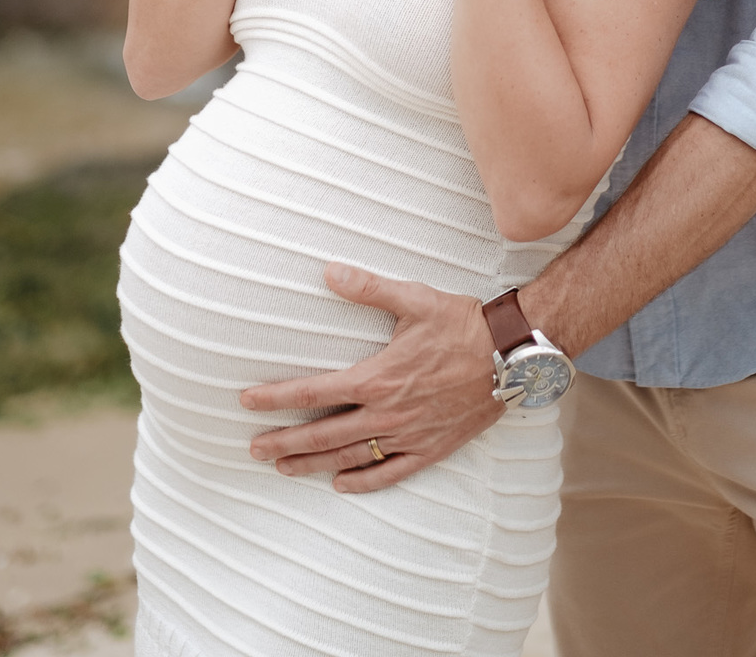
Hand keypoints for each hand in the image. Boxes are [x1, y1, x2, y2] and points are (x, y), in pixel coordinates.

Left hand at [240, 265, 500, 492]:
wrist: (509, 355)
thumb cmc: (460, 324)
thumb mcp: (413, 298)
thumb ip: (367, 287)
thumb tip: (328, 271)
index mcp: (376, 377)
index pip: (313, 393)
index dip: (276, 398)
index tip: (246, 402)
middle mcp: (387, 413)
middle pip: (322, 434)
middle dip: (283, 442)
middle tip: (253, 449)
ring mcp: (408, 435)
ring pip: (349, 458)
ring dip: (312, 465)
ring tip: (283, 468)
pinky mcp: (430, 448)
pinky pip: (390, 472)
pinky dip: (362, 482)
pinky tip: (342, 484)